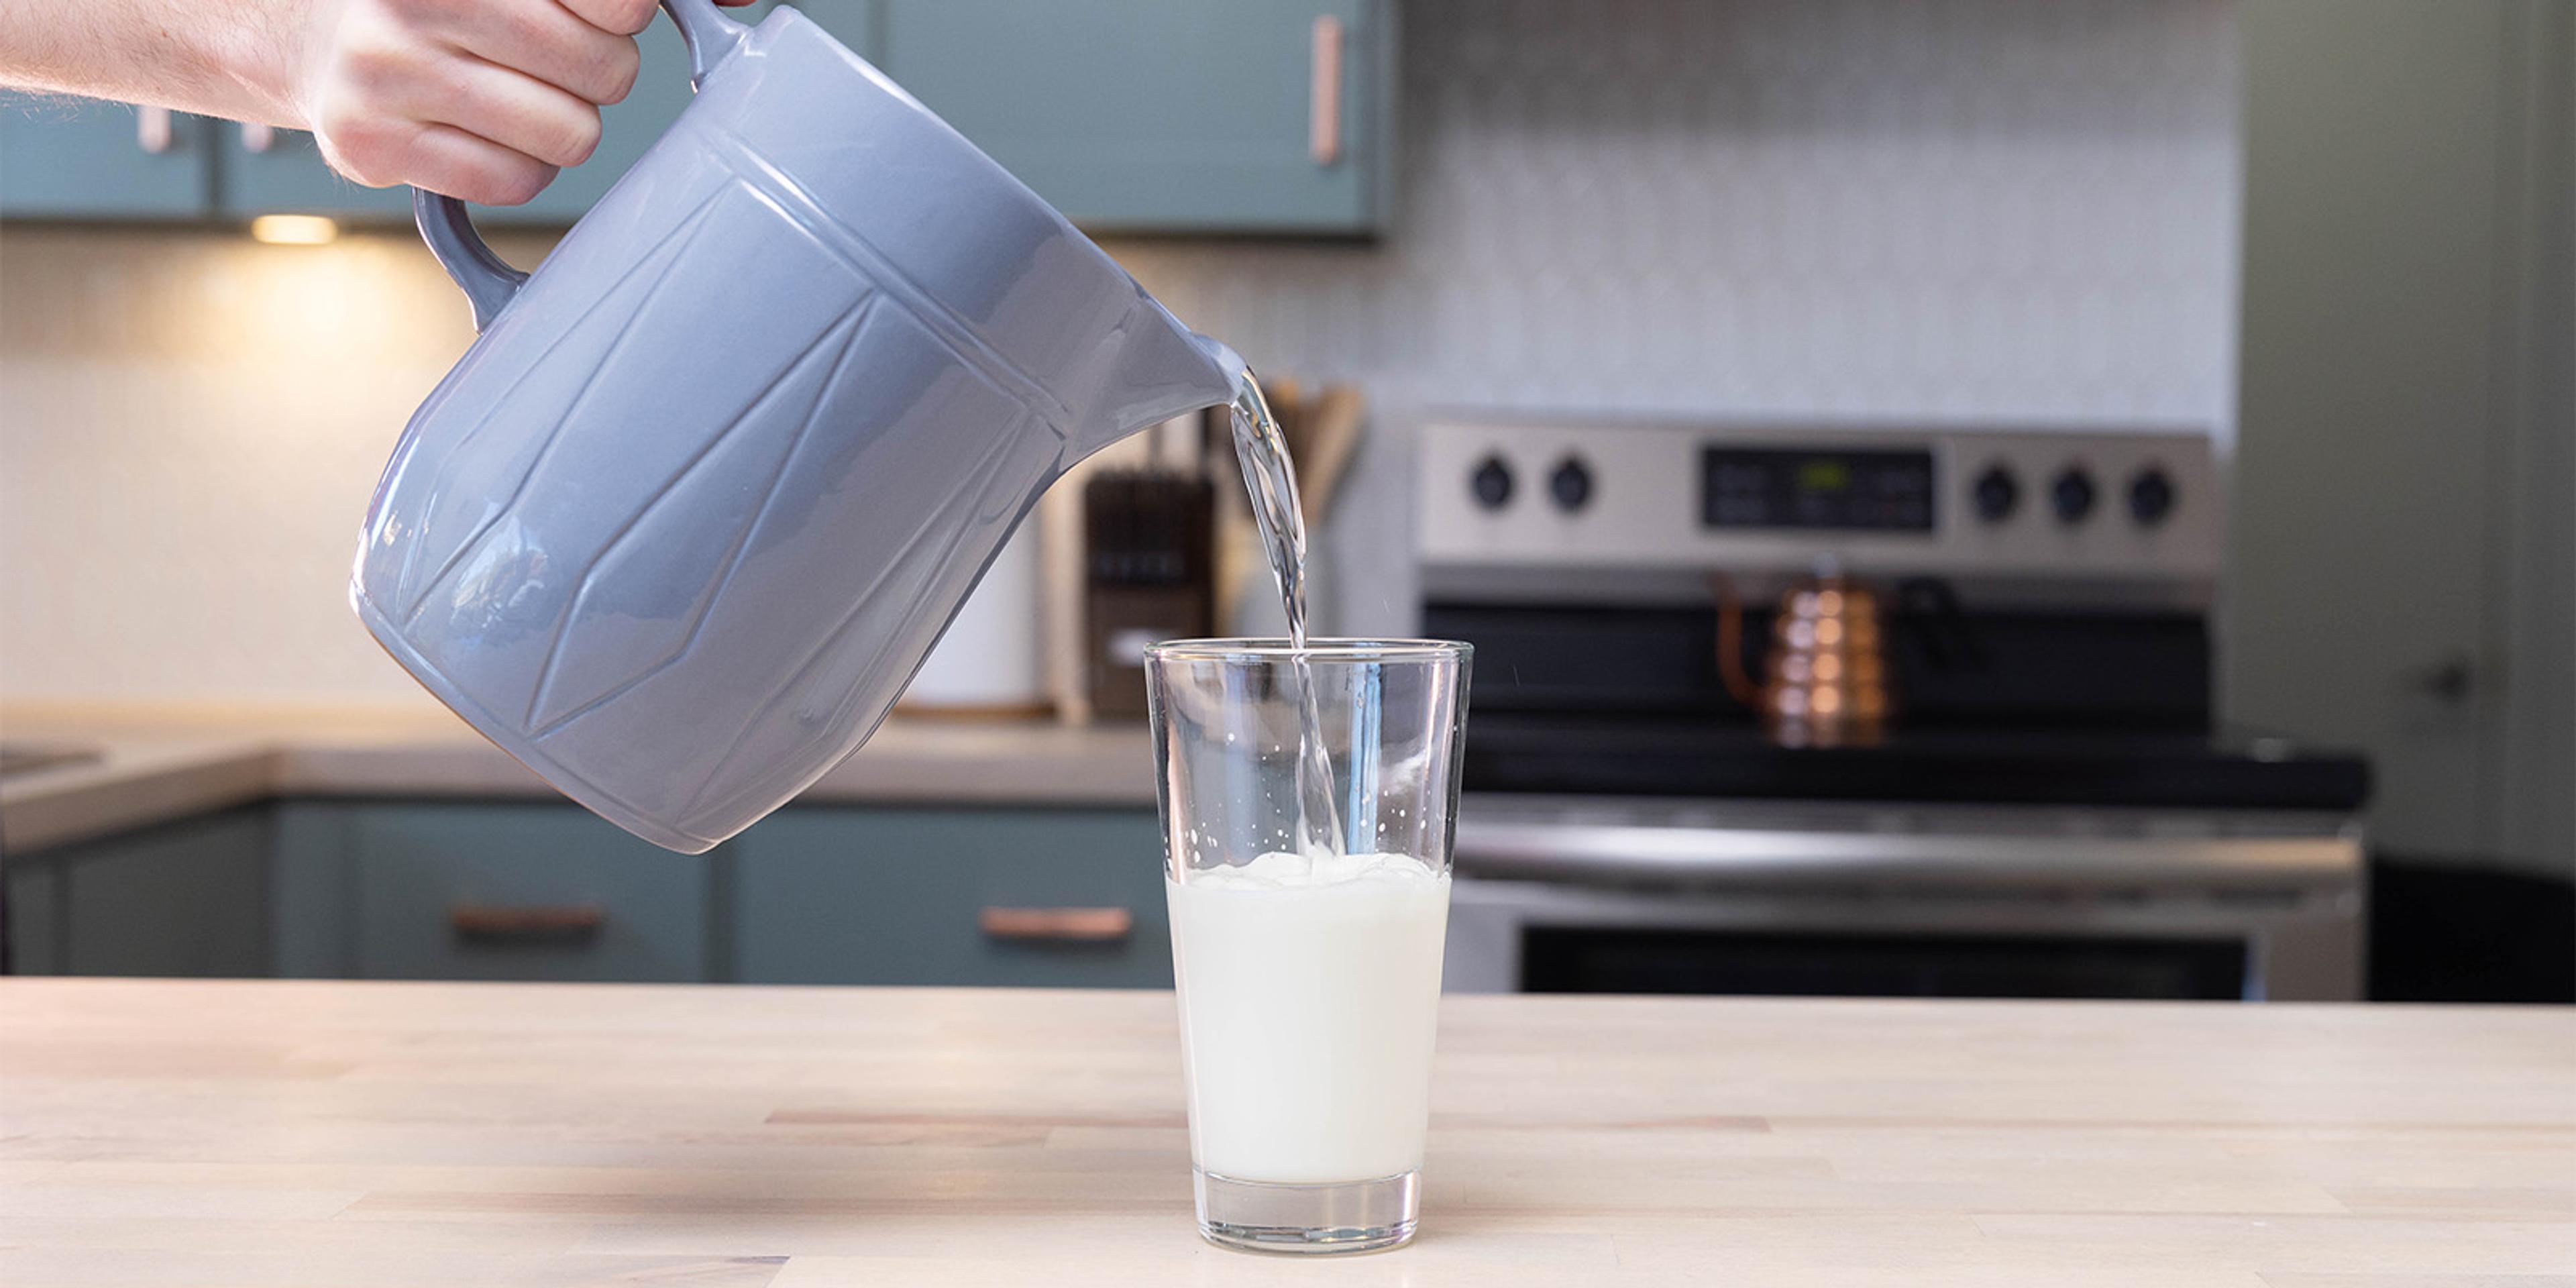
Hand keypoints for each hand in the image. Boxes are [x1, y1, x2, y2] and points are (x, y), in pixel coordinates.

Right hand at [289, 0, 756, 204]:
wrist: (314, 36)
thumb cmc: (445, 2)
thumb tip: (739, 1)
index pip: (620, 1)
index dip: (623, 13)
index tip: (599, 13)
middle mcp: (415, 0)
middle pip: (605, 69)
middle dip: (598, 72)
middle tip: (549, 60)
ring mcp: (385, 72)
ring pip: (569, 133)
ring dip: (561, 124)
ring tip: (511, 93)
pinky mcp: (371, 143)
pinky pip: (515, 181)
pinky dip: (517, 166)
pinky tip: (478, 131)